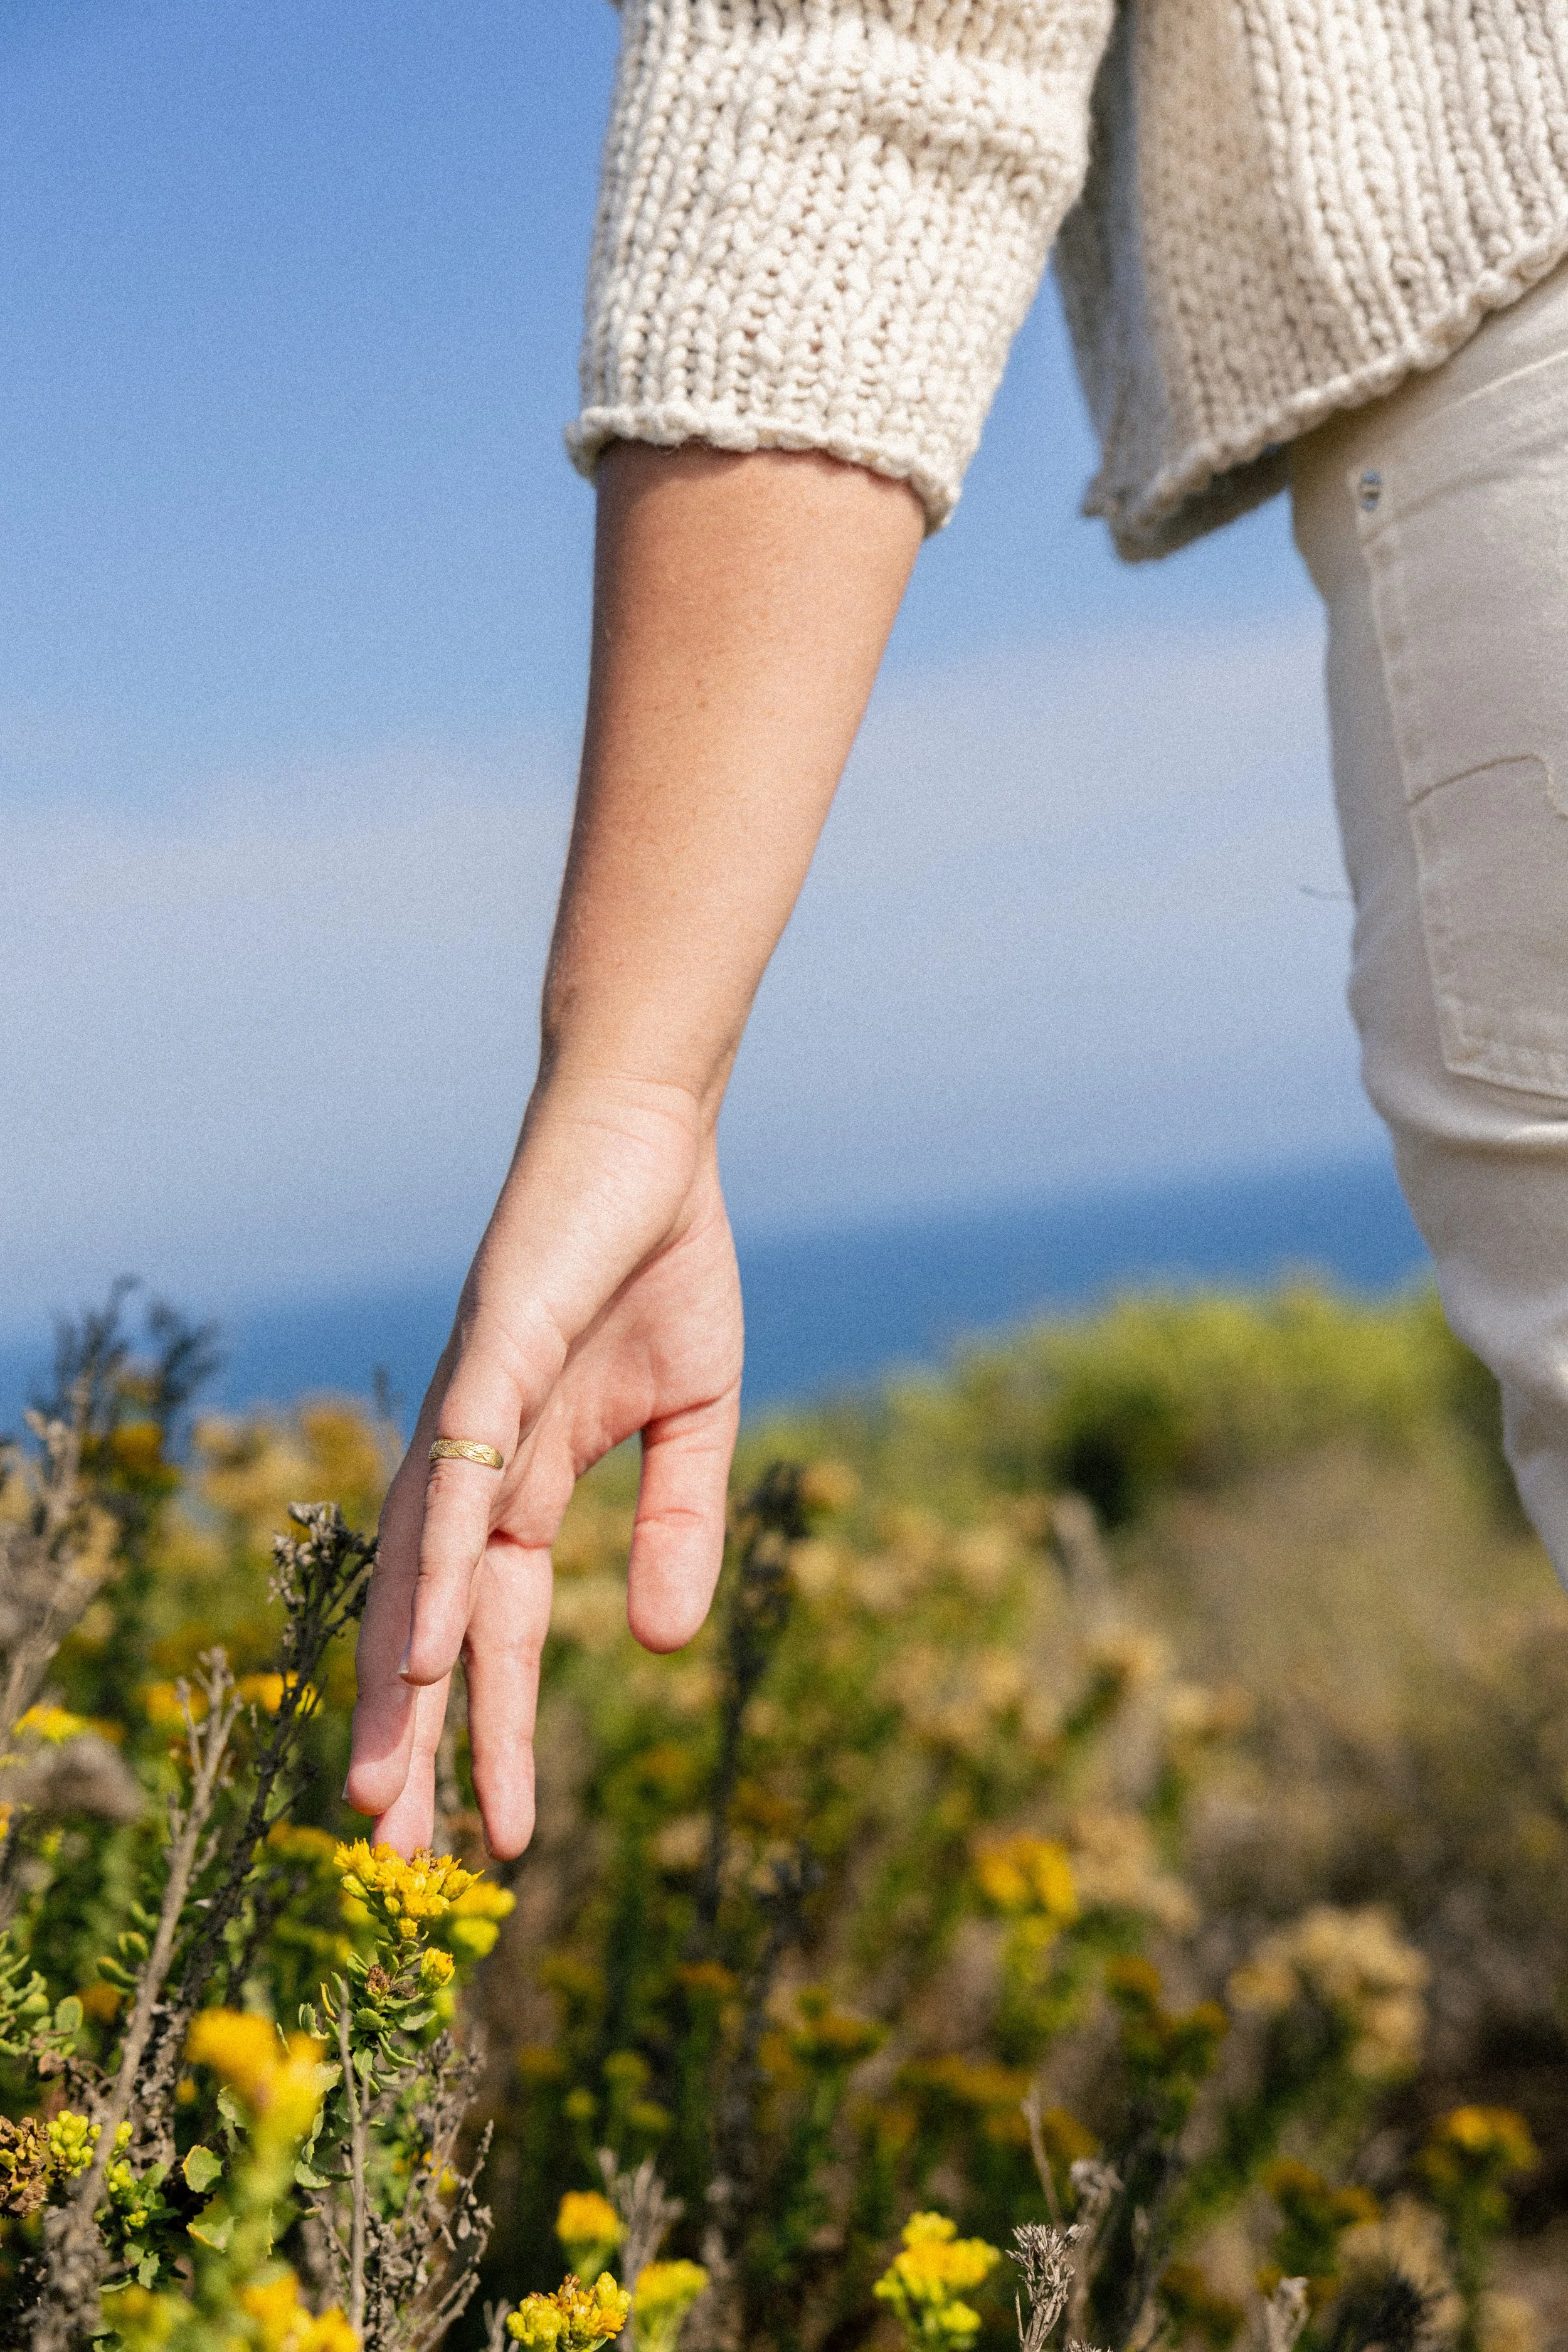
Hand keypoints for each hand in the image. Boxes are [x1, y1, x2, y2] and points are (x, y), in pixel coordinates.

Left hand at [344, 1077, 742, 1858]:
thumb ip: (678, 1527)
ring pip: (417, 1573)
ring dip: (398, 1688)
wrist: (649, 1141)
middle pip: (431, 1627)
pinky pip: (455, 1483)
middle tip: (393, 1863)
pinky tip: (425, 1651)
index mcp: (525, 1479)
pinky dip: (433, 1568)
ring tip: (381, 1795)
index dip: (494, 1732)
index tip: (505, 1840)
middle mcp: (475, 1462)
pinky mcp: (486, 1358)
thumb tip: (658, 1649)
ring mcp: (470, 1414)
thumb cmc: (664, 1263)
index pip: (498, 1631)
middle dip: (413, 1743)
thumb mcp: (696, 1419)